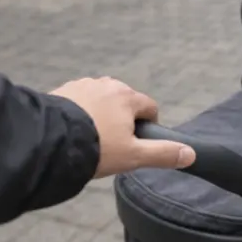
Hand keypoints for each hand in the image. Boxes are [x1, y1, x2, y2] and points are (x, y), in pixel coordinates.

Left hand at [49, 77, 195, 177]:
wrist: (50, 141)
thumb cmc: (96, 148)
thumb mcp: (133, 156)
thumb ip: (162, 153)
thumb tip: (191, 154)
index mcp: (128, 97)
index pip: (149, 107)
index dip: (148, 126)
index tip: (137, 143)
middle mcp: (107, 85)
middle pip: (125, 101)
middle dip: (122, 119)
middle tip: (111, 144)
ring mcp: (83, 85)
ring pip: (101, 100)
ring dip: (101, 114)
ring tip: (90, 138)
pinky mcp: (63, 90)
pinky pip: (79, 100)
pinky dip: (80, 111)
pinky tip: (73, 130)